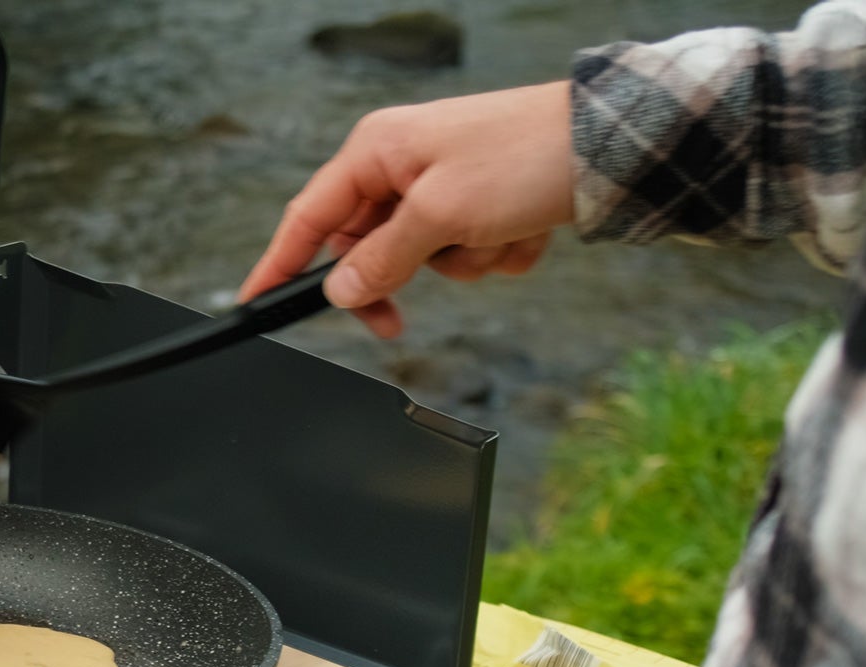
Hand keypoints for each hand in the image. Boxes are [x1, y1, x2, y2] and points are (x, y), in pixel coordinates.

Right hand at [240, 81, 577, 338]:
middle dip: (400, 276)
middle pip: (366, 248)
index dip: (278, 264)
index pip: (308, 217)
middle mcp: (404, 166)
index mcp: (378, 151)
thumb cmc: (524, 156)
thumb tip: (341, 291)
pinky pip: (468, 254)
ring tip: (499, 233)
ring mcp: (445, 187)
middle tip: (397, 321)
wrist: (611, 145)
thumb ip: (382, 258)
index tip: (254, 303)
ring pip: (424, 259)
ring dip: (463, 262)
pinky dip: (495, 254)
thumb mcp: (440, 214)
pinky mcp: (483, 205)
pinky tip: (525, 228)